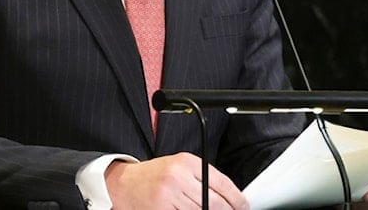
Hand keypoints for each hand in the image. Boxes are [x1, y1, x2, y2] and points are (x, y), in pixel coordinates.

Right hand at [105, 153, 248, 209]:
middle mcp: (179, 177)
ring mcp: (169, 195)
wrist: (124, 184)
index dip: (237, 199)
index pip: (222, 183)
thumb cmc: (155, 176)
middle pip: (214, 202)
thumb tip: (229, 196)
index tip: (243, 206)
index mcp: (187, 162)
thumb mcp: (180, 167)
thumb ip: (203, 178)